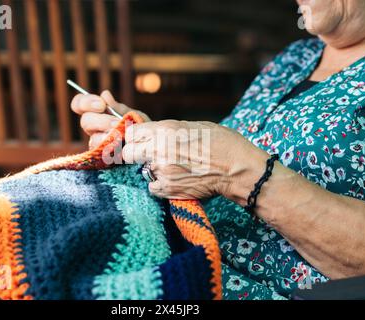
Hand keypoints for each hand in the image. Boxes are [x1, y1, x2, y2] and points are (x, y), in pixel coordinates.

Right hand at [70, 90, 149, 149]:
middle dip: (101, 121)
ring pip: (94, 138)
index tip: (101, 105)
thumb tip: (104, 94)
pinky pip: (102, 152)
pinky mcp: (103, 157)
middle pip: (85, 121)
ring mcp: (97, 143)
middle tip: (116, 122)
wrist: (150, 144)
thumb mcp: (133, 114)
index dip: (85, 102)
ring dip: (109, 135)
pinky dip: (112, 147)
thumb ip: (118, 107)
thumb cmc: (140, 127)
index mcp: (97, 113)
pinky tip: (121, 145)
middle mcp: (93, 128)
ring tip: (123, 134)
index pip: (79, 104)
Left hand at [122, 120, 268, 202]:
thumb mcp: (193, 126)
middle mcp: (158, 149)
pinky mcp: (168, 189)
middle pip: (127, 154)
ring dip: (153, 170)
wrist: (237, 168)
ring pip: (142, 171)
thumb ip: (168, 130)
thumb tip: (153, 134)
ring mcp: (162, 170)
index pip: (130, 133)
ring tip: (174, 168)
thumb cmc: (222, 143)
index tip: (140, 142)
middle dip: (135, 155)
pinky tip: (176, 180)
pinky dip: (161, 185)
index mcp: (164, 130)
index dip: (134, 138)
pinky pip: (152, 187)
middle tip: (148, 157)